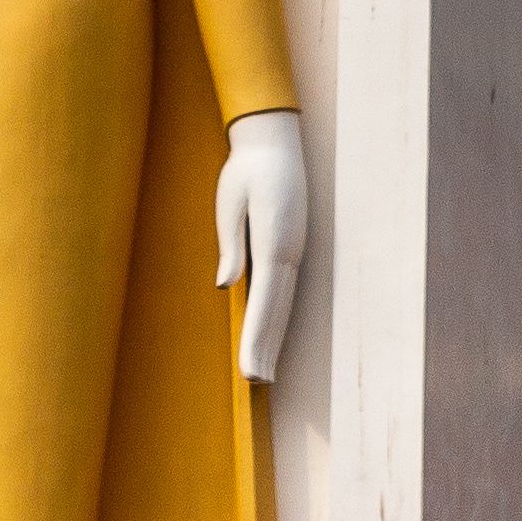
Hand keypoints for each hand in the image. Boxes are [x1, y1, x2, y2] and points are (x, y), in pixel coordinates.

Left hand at [214, 109, 307, 381]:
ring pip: (284, 301)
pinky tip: (269, 331)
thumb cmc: (247, 170)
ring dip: (273, 335)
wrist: (274, 139)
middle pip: (278, 308)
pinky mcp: (291, 246)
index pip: (265, 300)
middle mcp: (290, 250)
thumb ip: (231, 244)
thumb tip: (226, 284)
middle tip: (256, 381)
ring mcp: (295, 249)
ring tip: (264, 370)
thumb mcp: (231, 202)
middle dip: (266, 346)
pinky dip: (276, 314)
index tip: (250, 367)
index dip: (257, 336)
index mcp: (275, 240)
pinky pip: (284, 287)